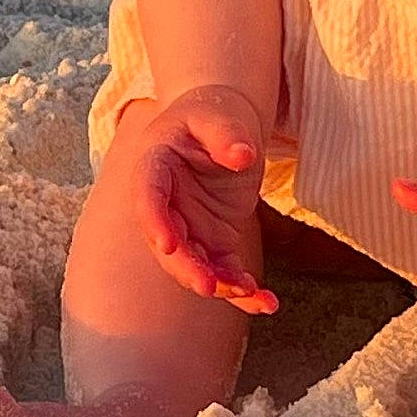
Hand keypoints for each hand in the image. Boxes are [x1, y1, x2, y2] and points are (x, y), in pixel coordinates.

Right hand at [130, 87, 277, 315]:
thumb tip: (242, 156)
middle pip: (169, 242)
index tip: (167, 243)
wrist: (221, 127)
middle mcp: (166, 205)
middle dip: (187, 268)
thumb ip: (225, 132)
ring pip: (196, 264)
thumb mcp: (217, 113)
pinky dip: (244, 290)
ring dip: (220, 284)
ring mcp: (189, 227)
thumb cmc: (212, 113)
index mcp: (154, 167)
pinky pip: (225, 270)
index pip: (149, 196)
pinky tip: (267, 303)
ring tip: (252, 293)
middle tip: (210, 287)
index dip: (155, 221)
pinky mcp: (214, 240)